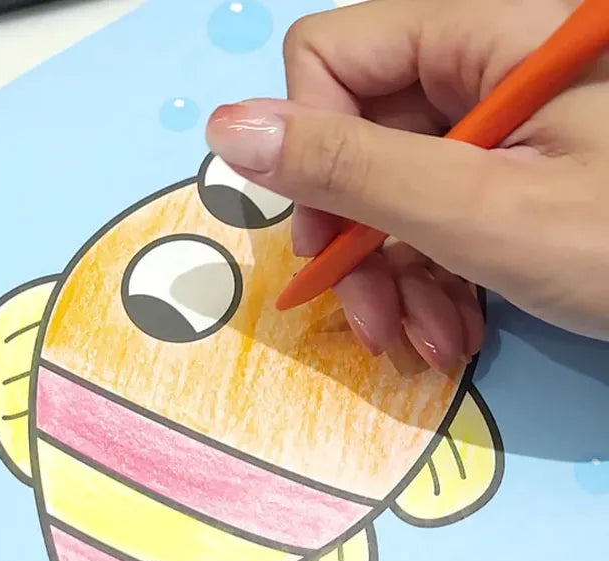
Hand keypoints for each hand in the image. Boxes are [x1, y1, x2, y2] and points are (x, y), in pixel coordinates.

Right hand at [205, 0, 608, 371]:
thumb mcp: (483, 212)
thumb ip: (353, 168)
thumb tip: (225, 128)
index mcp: (490, 37)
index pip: (334, 56)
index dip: (311, 148)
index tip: (329, 239)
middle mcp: (489, 70)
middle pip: (361, 137)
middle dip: (357, 241)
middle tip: (369, 320)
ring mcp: (502, 131)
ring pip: (396, 191)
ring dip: (395, 278)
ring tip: (424, 346)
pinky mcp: (513, 179)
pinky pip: (439, 219)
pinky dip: (433, 281)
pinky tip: (450, 333)